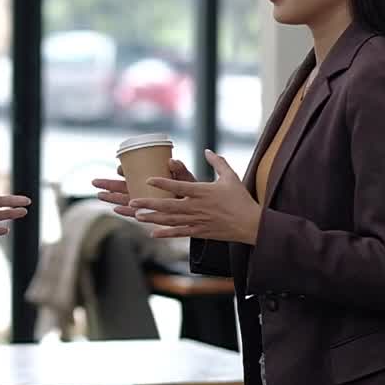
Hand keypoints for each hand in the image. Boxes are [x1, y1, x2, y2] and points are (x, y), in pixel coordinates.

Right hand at [92, 159, 195, 218]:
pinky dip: (126, 212)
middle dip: (108, 184)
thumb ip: (181, 170)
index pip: (133, 174)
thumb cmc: (191, 190)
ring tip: (99, 195)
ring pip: (124, 200)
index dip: (124, 171)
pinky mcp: (150, 214)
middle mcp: (145, 190)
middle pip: (123, 186)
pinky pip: (135, 214)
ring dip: (112, 198)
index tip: (119, 169)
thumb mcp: (186, 179)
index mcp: (150, 179)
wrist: (198, 208)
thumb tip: (172, 161)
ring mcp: (146, 202)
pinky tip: (116, 210)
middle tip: (94, 181)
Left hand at [127, 150, 260, 243]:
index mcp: (203, 192)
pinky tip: (153, 233)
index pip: (179, 186)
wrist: (252, 224)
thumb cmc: (242, 199)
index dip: (162, 183)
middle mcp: (197, 207)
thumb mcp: (231, 176)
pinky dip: (166, 233)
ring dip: (153, 218)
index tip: (147, 179)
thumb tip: (207, 150)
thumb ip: (217, 162)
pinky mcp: (200, 232)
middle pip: (168, 206)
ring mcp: (198, 221)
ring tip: (136, 216)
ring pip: (170, 220)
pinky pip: (180, 233)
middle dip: (149, 203)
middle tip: (132, 201)